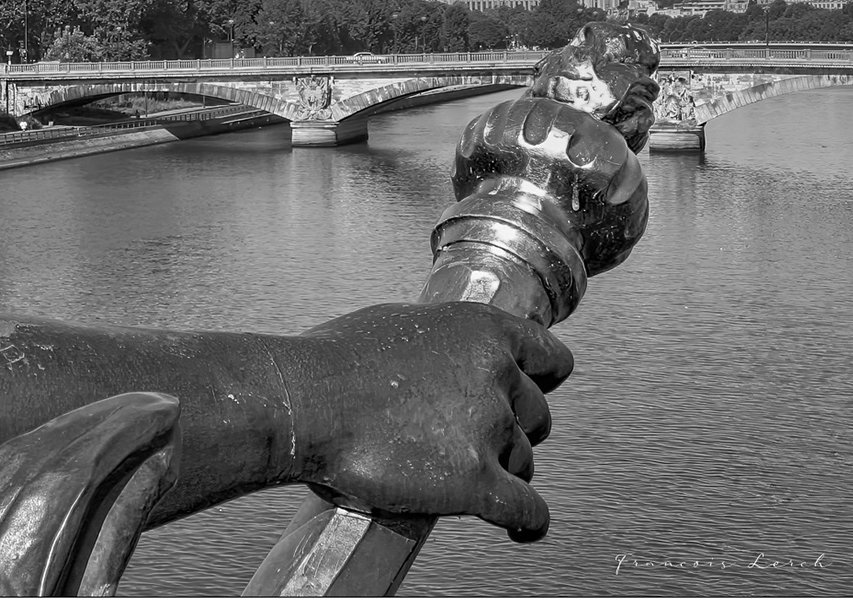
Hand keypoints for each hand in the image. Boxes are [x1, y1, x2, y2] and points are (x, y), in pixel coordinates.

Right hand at [279, 302, 572, 541]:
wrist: (304, 403)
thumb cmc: (331, 363)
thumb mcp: (396, 325)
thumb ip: (437, 343)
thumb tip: (438, 360)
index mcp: (479, 331)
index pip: (547, 357)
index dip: (542, 379)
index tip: (535, 390)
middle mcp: (495, 375)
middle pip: (536, 414)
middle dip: (513, 427)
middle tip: (479, 437)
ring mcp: (488, 429)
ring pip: (525, 461)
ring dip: (504, 470)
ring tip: (470, 477)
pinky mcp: (476, 482)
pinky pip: (526, 509)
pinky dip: (527, 521)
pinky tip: (520, 527)